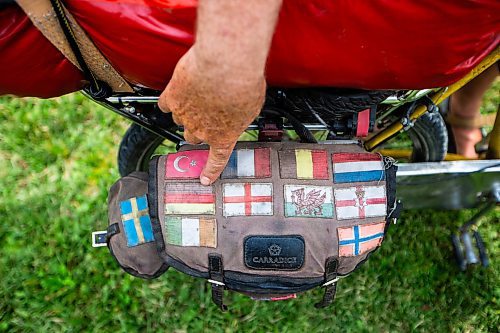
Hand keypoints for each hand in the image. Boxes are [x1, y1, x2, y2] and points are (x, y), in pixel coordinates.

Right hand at [158, 47, 265, 184]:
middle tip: (205, 118)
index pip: (217, 160)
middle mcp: (202, 130)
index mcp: (224, 136)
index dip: (210, 172)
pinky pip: (165, 105)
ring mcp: (185, 115)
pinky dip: (170, 101)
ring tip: (196, 98)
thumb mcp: (252, 105)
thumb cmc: (244, 82)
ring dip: (186, 113)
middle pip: (194, 137)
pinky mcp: (172, 96)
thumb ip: (241, 115)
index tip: (204, 179)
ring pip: (180, 120)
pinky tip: (175, 94)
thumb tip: (238, 113)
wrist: (225, 62)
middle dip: (199, 130)